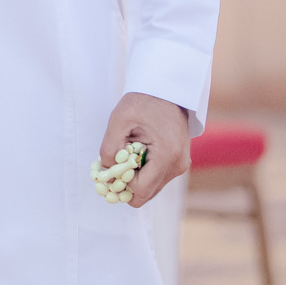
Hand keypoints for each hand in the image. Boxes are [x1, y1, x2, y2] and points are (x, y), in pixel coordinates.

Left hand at [98, 92, 189, 206]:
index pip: (141, 190)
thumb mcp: (119, 119)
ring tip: (126, 154)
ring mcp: (180, 165)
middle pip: (147, 193)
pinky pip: (157, 178)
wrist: (167, 90)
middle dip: (127, 183)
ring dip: (135, 177)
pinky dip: (143, 172)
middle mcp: (178, 165)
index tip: (110, 168)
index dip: (121, 184)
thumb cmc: (143, 101)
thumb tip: (105, 172)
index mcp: (167, 156)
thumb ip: (109, 147)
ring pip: (151, 187)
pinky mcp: (178, 163)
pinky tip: (135, 153)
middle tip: (114, 163)